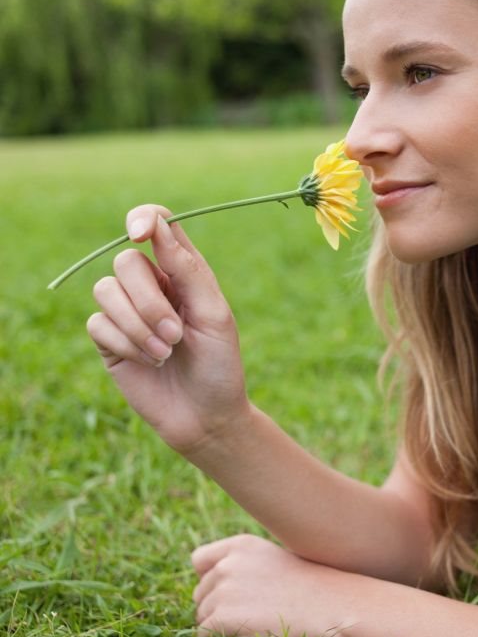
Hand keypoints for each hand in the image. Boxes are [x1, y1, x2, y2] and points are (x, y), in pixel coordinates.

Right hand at [86, 205, 247, 455]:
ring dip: (137, 326)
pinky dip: (125, 344)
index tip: (139, 233)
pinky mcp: (109, 340)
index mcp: (183, 270)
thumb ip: (186, 268)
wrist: (206, 417)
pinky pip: (98, 323)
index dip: (142, 219)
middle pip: (125, 261)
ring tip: (166, 352)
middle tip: (176, 334)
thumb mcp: (214, 314)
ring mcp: (127, 311)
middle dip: (148, 300)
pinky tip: (148, 362)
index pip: (156, 224)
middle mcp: (152, 285)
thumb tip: (156, 225)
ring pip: (105, 291)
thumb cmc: (219, 364)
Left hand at [192, 534, 352, 636]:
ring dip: (220, 625)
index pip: (200, 560)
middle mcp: (226, 564)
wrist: (328, 606)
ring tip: (255, 624)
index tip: (228, 591)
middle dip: (217, 606)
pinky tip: (247, 636)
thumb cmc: (309, 588)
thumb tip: (215, 586)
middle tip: (251, 614)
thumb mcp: (274, 561)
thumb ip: (243, 566)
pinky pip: (203, 634)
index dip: (210, 578)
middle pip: (200, 592)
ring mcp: (222, 590)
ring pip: (202, 615)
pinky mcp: (221, 618)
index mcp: (239, 546)